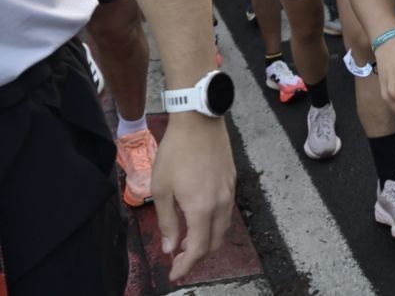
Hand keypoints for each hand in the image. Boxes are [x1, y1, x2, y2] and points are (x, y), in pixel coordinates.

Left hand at [152, 115, 235, 280]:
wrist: (199, 120)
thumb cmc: (175, 153)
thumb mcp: (162, 189)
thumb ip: (167, 222)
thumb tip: (170, 248)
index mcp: (202, 208)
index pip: (199, 249)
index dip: (186, 266)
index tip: (174, 274)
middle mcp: (221, 204)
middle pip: (215, 242)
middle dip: (198, 257)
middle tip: (179, 260)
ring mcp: (230, 192)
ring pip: (223, 228)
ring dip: (207, 240)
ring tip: (187, 242)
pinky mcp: (232, 181)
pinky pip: (226, 212)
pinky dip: (214, 224)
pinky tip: (199, 218)